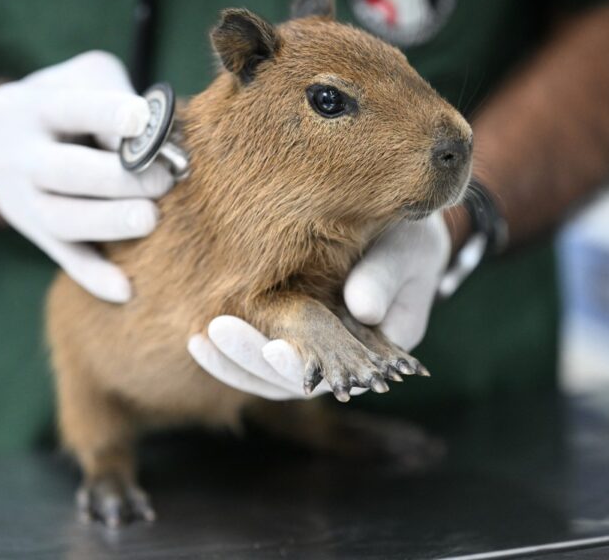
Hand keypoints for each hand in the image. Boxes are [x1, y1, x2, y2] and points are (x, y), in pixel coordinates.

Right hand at [0, 51, 172, 302]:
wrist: (9, 138)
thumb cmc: (68, 102)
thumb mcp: (84, 80)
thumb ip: (117, 98)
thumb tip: (155, 139)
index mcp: (26, 107)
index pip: (68, 107)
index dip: (106, 113)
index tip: (142, 120)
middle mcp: (13, 154)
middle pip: (61, 171)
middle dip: (116, 178)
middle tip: (163, 182)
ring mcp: (18, 199)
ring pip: (60, 219)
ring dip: (108, 223)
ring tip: (149, 220)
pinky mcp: (33, 233)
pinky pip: (64, 257)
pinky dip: (94, 276)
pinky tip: (125, 290)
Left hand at [188, 213, 450, 399]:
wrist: (398, 227)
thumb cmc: (408, 237)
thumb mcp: (408, 250)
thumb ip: (387, 276)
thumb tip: (362, 308)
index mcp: (378, 350)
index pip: (337, 375)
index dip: (303, 368)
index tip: (274, 349)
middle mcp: (342, 360)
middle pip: (292, 381)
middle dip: (253, 360)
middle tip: (218, 331)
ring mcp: (312, 349)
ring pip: (268, 374)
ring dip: (233, 360)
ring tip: (201, 336)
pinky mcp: (289, 332)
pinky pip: (258, 351)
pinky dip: (229, 350)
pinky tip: (199, 335)